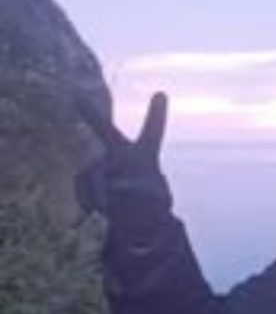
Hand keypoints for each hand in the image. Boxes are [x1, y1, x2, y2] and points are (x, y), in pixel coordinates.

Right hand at [76, 93, 172, 240]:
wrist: (134, 219)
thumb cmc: (150, 202)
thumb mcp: (155, 198)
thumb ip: (137, 186)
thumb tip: (111, 182)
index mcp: (146, 155)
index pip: (152, 132)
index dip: (156, 114)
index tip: (161, 94)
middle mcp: (122, 154)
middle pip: (106, 131)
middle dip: (91, 116)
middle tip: (77, 96)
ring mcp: (103, 165)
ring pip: (93, 170)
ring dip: (100, 190)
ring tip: (111, 205)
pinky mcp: (88, 179)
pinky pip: (83, 183)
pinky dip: (89, 198)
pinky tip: (100, 208)